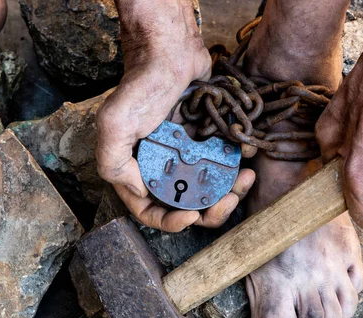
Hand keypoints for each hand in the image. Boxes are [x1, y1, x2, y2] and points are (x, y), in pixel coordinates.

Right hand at [96, 0, 254, 231]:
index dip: (170, 222)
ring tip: (245, 178)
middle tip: (229, 198)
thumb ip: (115, 164)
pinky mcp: (206, 142)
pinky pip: (224, 164)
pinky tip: (247, 158)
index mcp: (136, 170)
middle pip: (187, 205)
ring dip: (230, 191)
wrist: (171, 50)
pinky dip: (237, 166)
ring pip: (210, 189)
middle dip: (210, 209)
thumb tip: (140, 193)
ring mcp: (186, 157)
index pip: (150, 211)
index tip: (191, 215)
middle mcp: (161, 168)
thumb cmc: (143, 86)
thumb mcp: (115, 124)